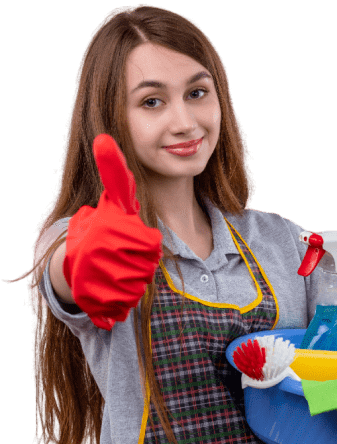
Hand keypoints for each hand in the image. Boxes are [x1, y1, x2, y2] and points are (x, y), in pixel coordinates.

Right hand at [63, 134, 162, 329]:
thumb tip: (103, 138)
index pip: (152, 244)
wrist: (75, 265)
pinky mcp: (102, 304)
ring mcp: (102, 282)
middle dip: (142, 261)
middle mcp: (106, 257)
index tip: (132, 240)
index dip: (146, 243)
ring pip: (141, 286)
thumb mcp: (112, 202)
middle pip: (149, 266)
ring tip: (118, 268)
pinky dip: (124, 298)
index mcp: (112, 232)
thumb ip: (116, 176)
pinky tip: (113, 286)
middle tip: (126, 255)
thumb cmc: (102, 230)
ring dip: (134, 279)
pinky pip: (129, 303)